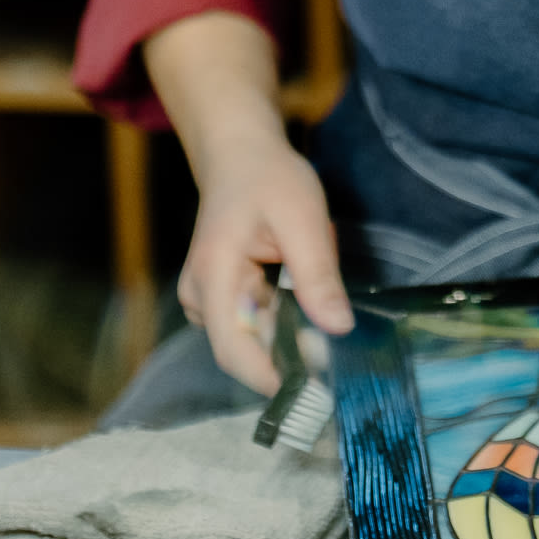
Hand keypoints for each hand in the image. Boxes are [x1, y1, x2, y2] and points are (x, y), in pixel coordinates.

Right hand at [179, 133, 354, 392]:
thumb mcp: (303, 219)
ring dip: (287, 332)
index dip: (276, 377)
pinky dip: (280, 319)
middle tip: (333, 339)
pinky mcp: (219, 298)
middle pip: (246, 352)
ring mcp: (205, 299)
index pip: (235, 352)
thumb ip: (318, 276)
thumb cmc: (269, 179)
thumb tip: (338, 329)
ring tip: (312, 291)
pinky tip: (296, 289)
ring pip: (252, 340)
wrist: (239, 153)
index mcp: (214, 277)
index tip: (321, 385)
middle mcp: (200, 297)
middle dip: (290, 353)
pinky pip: (252, 324)